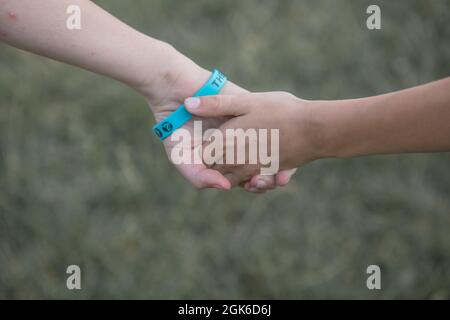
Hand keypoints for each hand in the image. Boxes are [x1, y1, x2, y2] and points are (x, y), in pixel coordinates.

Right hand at [142, 51, 296, 190]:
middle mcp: (239, 145)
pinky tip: (275, 137)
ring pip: (271, 146)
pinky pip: (269, 122)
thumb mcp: (181, 157)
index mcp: (226, 159)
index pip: (248, 177)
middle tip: (272, 179)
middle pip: (263, 165)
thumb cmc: (176, 128)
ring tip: (276, 164)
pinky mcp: (250, 108)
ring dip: (277, 157)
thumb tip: (226, 187)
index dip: (256, 185)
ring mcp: (246, 127)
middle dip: (270, 174)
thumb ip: (199, 177)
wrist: (173, 93)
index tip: (256, 185)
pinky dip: (275, 133)